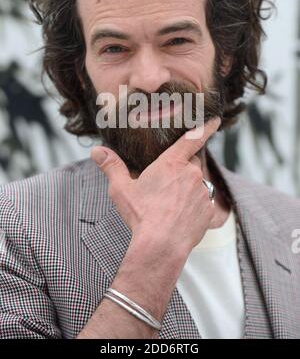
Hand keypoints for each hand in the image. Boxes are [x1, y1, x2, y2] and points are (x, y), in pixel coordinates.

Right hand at [91, 117, 220, 253]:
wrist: (161, 245)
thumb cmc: (141, 215)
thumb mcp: (121, 189)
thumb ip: (111, 166)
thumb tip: (96, 151)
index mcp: (172, 163)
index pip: (192, 139)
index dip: (204, 128)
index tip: (214, 120)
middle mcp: (191, 174)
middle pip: (192, 163)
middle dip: (183, 169)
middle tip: (167, 183)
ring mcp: (202, 193)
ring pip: (198, 184)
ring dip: (188, 189)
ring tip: (171, 204)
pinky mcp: (208, 212)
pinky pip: (203, 204)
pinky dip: (194, 207)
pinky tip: (180, 217)